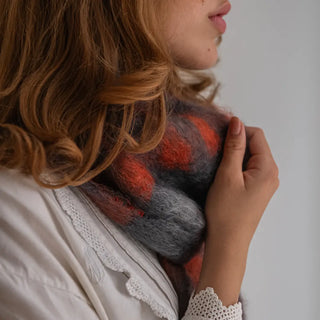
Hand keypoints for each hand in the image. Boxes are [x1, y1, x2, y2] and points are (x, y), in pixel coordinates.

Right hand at [205, 117, 278, 248]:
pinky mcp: (257, 190)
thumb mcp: (227, 175)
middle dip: (236, 144)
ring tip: (219, 166)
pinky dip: (236, 166)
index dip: (237, 131)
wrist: (227, 242)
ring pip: (250, 157)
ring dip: (235, 156)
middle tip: (217, 153)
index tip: (218, 136)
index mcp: (267, 168)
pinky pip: (249, 169)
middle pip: (255, 145)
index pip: (256, 135)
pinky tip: (225, 175)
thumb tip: (236, 122)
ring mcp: (265, 183)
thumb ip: (234, 147)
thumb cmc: (226, 212)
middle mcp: (271, 174)